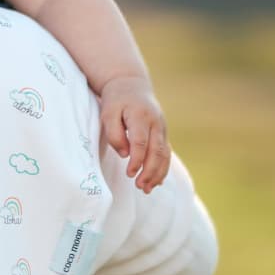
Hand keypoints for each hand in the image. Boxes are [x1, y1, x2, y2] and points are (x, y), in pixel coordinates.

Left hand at [99, 76, 169, 192]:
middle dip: (150, 171)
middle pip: (157, 151)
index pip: (141, 142)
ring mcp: (162, 128)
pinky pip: (166, 152)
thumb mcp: (108, 112)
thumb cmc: (116, 100)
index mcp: (141, 116)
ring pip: (165, 154)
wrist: (131, 84)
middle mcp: (156, 122)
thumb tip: (126, 154)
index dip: (136, 160)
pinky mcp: (163, 133)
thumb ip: (115, 133)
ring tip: (147, 189)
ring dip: (158, 173)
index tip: (129, 174)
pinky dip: (162, 168)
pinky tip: (156, 181)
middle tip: (140, 187)